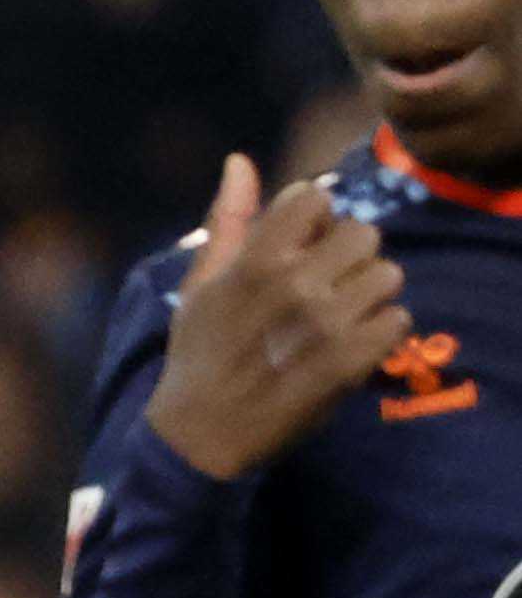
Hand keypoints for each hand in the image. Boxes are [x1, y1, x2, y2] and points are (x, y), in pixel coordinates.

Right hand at [149, 153, 408, 480]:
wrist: (200, 437)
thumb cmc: (198, 356)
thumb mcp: (200, 286)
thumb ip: (227, 221)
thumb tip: (240, 161)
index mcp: (254, 261)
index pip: (314, 198)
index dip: (313, 219)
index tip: (301, 247)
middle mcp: (293, 285)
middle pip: (364, 233)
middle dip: (350, 256)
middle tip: (328, 286)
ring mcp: (326, 324)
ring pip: (389, 275)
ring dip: (370, 294)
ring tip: (343, 318)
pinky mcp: (350, 362)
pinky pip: (398, 321)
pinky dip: (381, 333)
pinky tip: (352, 346)